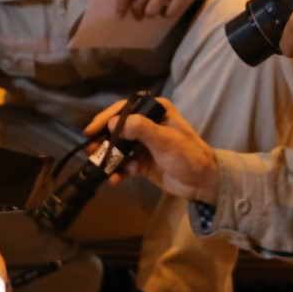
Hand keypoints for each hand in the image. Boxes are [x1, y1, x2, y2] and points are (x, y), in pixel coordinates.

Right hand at [84, 98, 218, 204]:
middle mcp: (148, 124)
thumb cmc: (188, 156)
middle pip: (118, 128)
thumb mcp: (166, 140)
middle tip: (90, 149)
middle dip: (103, 139)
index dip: (106, 117)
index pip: (125, 108)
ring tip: (98, 166)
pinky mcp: (143, 162)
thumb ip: (141, 129)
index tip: (91, 129)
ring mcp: (144, 144)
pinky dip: (118, 171)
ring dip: (108, 156)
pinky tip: (115, 179)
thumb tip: (114, 123)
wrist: (202, 183)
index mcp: (156, 111)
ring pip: (118, 147)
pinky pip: (124, 164)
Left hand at [117, 0, 214, 19]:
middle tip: (142, 12)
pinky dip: (167, 14)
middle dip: (139, 11)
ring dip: (153, 12)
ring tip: (158, 5)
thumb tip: (122, 6)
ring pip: (151, 11)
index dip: (120, 5)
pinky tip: (170, 5)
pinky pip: (168, 14)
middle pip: (138, 4)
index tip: (119, 16)